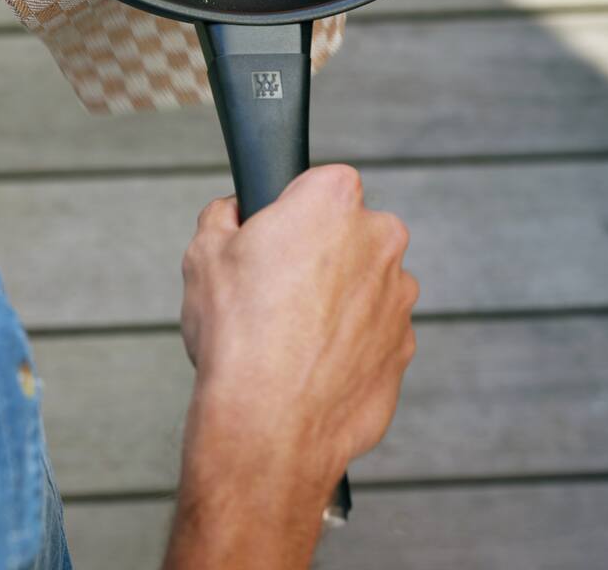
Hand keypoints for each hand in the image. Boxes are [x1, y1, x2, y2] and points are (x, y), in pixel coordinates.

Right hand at [164, 165, 416, 569]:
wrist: (267, 426)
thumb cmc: (239, 337)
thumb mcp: (202, 253)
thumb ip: (224, 215)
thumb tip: (233, 213)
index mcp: (333, 201)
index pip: (322, 181)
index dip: (293, 207)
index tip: (273, 233)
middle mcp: (378, 240)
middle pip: (350, 231)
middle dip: (320, 250)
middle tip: (276, 285)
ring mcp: (399, 297)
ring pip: (365, 282)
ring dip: (338, 298)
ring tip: (290, 333)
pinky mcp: (404, 348)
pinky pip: (374, 331)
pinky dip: (350, 342)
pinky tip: (310, 363)